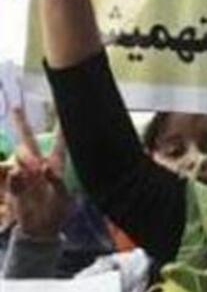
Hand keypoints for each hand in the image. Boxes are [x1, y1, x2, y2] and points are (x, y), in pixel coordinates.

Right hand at [8, 108, 70, 238]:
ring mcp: (25, 174)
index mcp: (56, 166)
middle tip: (15, 107)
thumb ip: (56, 182)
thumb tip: (45, 168)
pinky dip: (16, 179)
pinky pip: (12, 176)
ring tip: (33, 169)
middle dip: (21, 124)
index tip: (62, 110)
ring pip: (20, 155)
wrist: (41, 229)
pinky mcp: (15, 185)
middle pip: (29, 140)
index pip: (59, 144)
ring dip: (25, 158)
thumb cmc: (58, 212)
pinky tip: (20, 179)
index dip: (60, 129)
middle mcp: (39, 166)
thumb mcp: (63, 198)